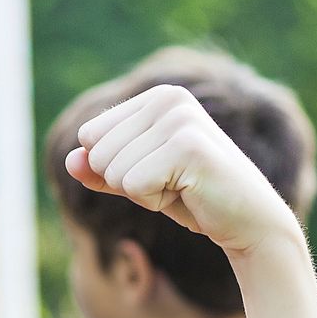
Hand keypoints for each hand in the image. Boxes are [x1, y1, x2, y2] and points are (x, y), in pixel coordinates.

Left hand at [66, 86, 303, 258]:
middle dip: (128, 181)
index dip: (116, 167)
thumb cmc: (192, 197)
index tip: (158, 171)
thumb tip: (70, 160)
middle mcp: (169, 98)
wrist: (246, 221)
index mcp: (157, 96)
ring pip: (114, 171)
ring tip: (181, 187)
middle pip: (98, 153)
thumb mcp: (137, 181)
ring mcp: (180, 119)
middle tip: (171, 183)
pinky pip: (133, 185)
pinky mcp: (187, 146)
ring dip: (143, 193)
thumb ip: (101, 170)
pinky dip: (154, 201)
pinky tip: (188, 194)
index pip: (91, 136)